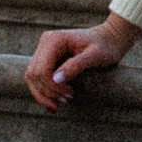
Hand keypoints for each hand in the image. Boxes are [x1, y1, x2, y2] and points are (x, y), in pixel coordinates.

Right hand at [25, 14, 140, 111]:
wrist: (110, 39)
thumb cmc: (106, 46)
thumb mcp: (95, 56)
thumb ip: (76, 66)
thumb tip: (56, 79)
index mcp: (54, 40)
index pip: (42, 70)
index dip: (53, 86)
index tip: (71, 94)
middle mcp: (45, 42)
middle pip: (34, 75)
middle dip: (48, 92)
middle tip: (68, 100)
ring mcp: (44, 50)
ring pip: (32, 78)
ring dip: (44, 94)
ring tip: (63, 102)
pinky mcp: (47, 58)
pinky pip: (38, 78)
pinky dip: (44, 91)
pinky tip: (54, 101)